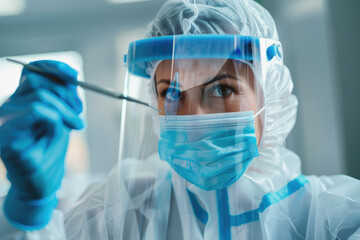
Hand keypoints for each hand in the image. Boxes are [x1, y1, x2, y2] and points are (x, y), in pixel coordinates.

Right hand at [0, 60, 83, 229]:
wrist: (41, 183)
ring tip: (75, 125)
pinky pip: (37, 112)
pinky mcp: (6, 135)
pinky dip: (55, 119)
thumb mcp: (61, 118)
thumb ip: (62, 97)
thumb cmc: (49, 151)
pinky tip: (59, 133)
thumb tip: (70, 74)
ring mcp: (4, 120)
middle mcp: (8, 106)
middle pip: (38, 80)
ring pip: (40, 96)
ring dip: (65, 110)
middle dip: (66, 94)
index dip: (53, 68)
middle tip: (79, 113)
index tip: (74, 76)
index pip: (31, 71)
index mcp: (20, 100)